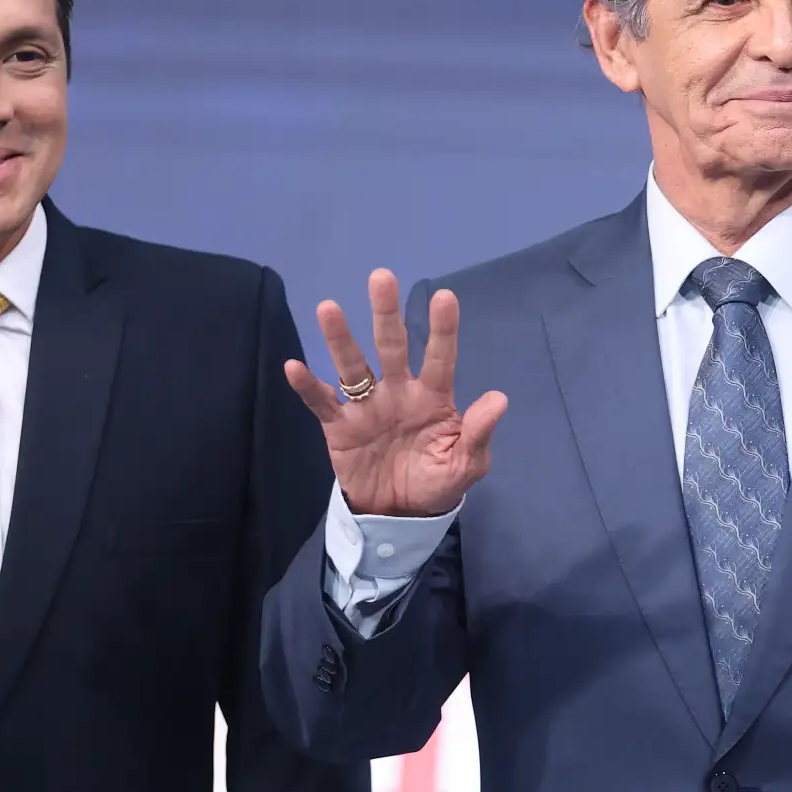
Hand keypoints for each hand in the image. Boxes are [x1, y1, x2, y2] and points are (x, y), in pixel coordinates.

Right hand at [285, 269, 506, 517]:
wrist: (399, 515)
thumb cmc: (436, 482)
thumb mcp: (466, 464)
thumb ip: (479, 433)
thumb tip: (499, 398)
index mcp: (432, 397)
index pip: (439, 358)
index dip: (442, 330)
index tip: (445, 297)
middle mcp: (397, 391)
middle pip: (391, 346)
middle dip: (386, 314)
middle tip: (381, 277)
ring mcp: (366, 406)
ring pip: (352, 366)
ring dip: (340, 339)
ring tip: (328, 308)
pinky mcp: (339, 426)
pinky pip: (322, 403)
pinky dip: (307, 386)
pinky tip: (293, 366)